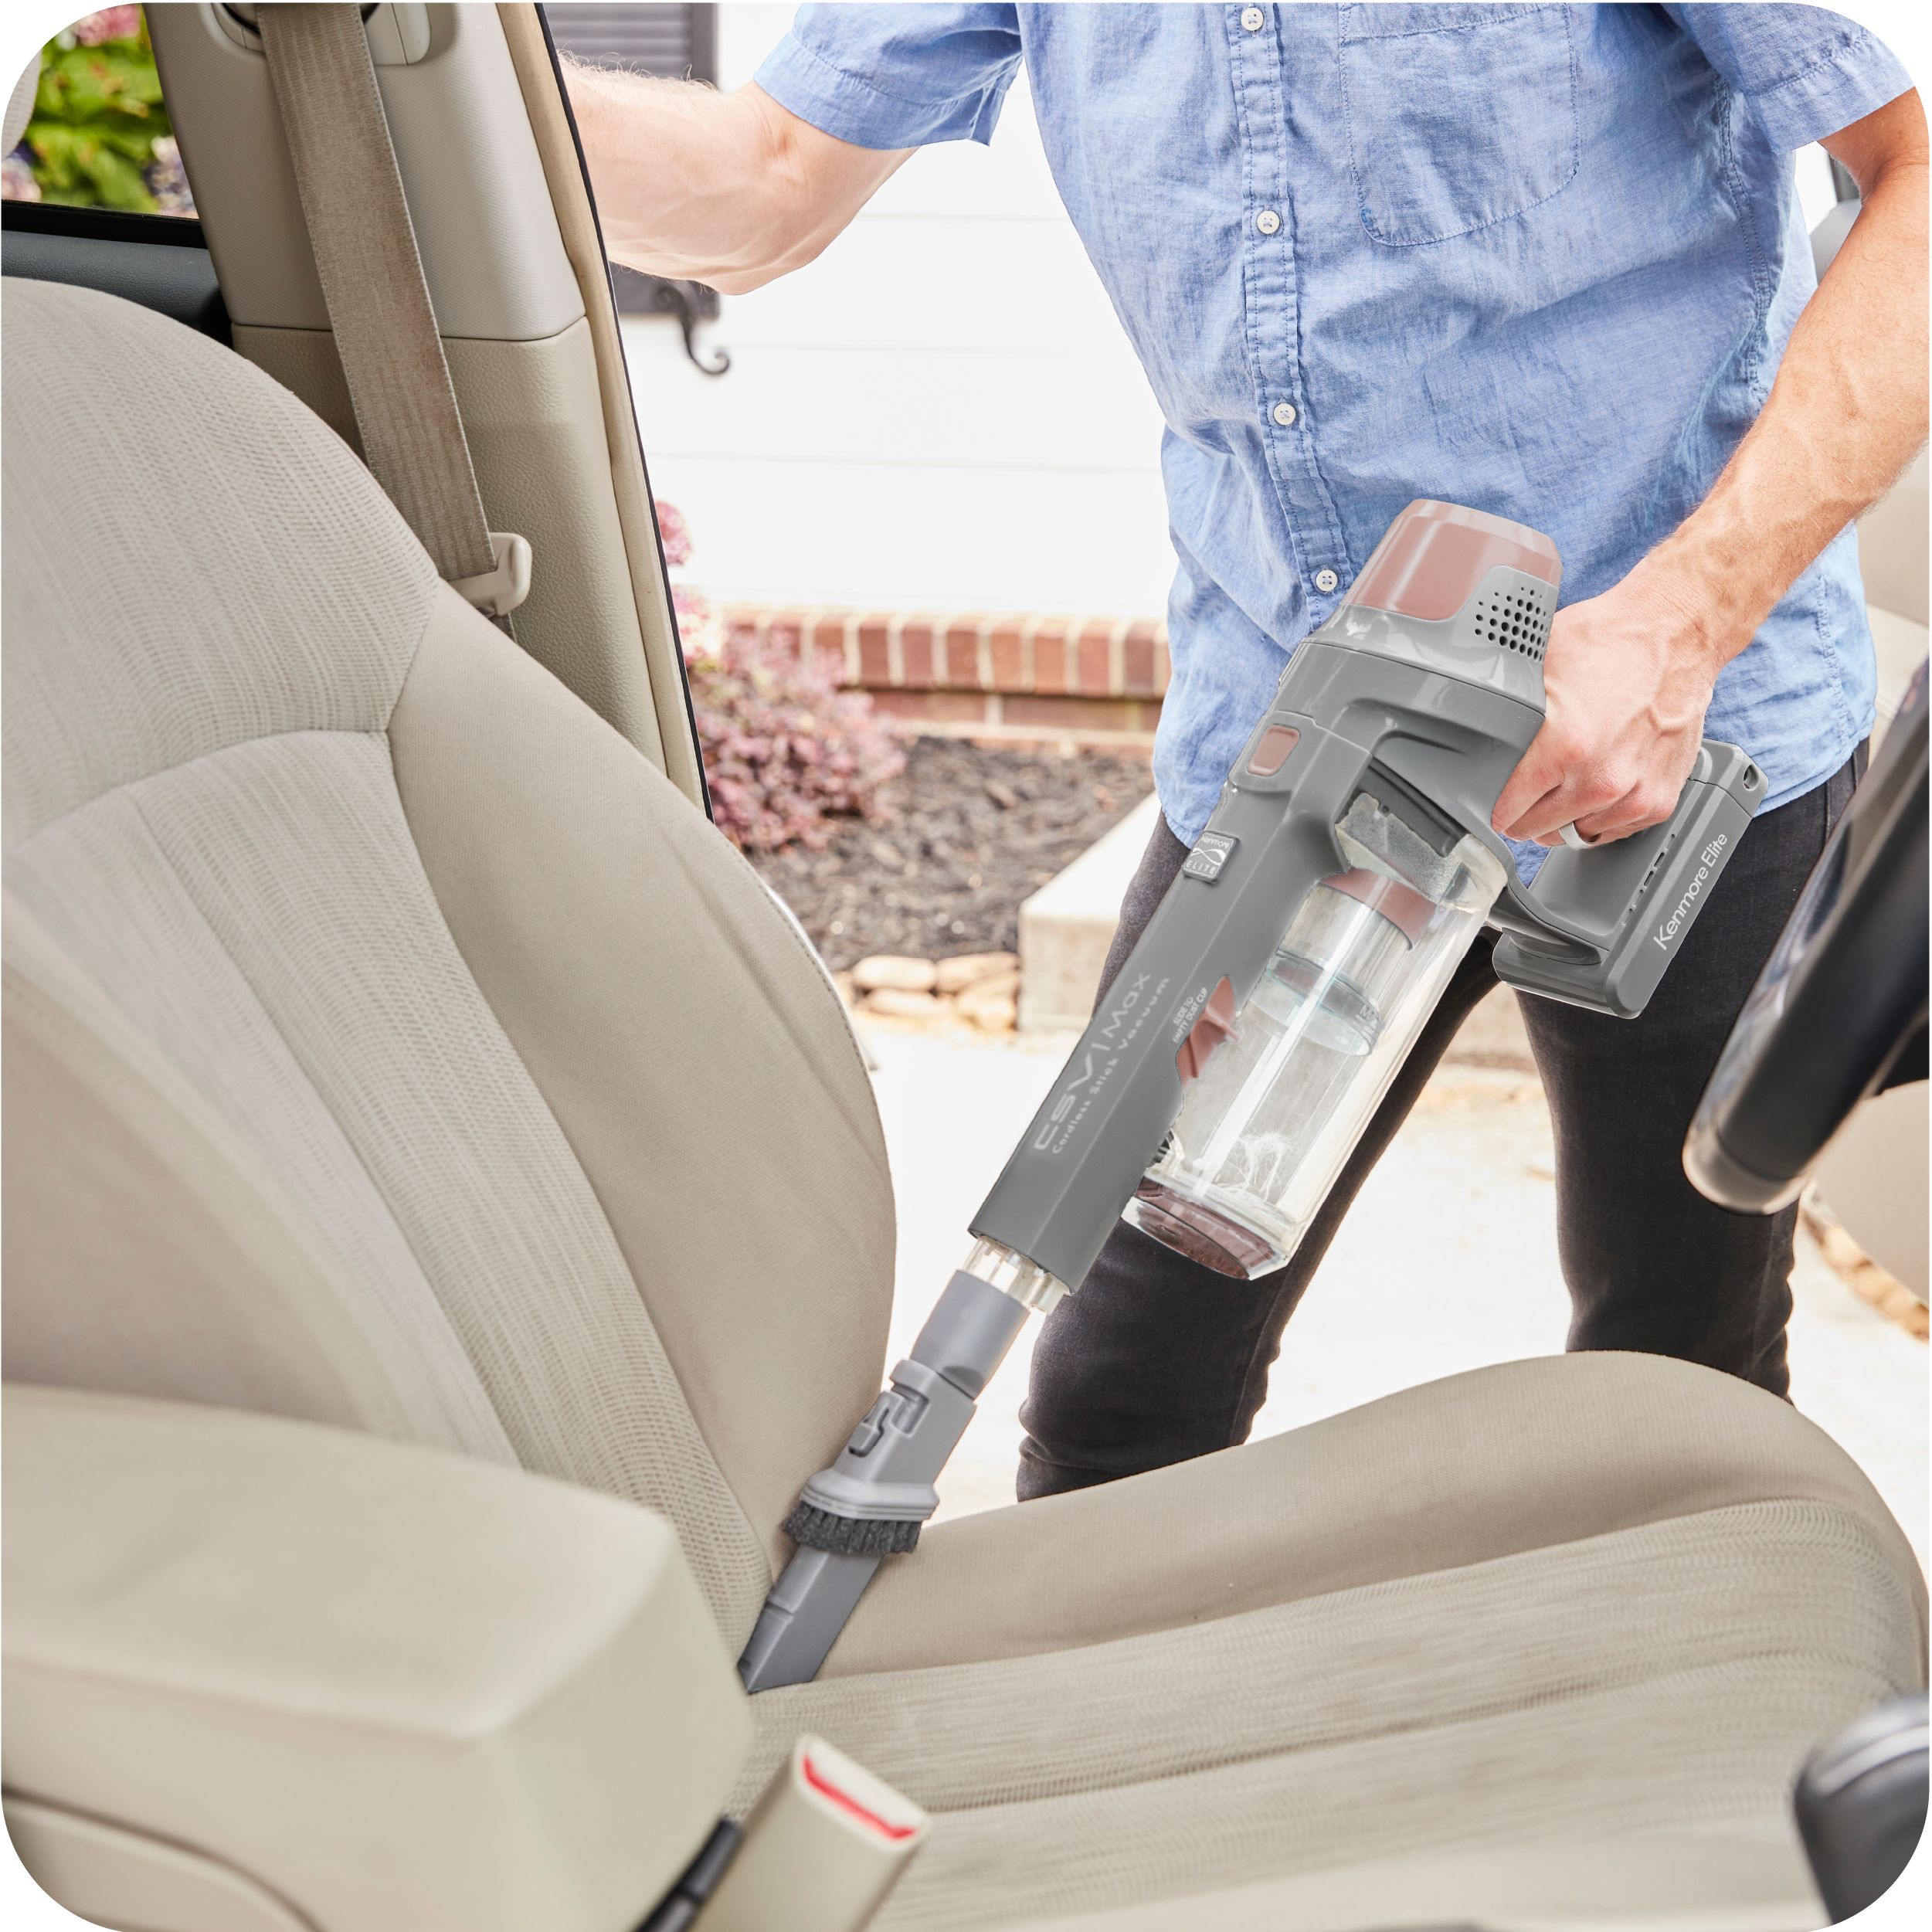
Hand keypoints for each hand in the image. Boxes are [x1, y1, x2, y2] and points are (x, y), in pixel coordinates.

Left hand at [1491, 564, 1723, 846]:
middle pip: (1536, 830)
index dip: (1494, 804)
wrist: (1678, 632)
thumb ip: (1507, 712)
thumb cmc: (1611, 640)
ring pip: (1575, 835)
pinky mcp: (1660, 800)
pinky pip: (1614, 831)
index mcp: (1564, 748)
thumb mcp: (1537, 668)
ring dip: (1564, 816)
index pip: (1506, 812)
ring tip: (1566, 781)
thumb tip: (1474, 729)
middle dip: (1526, 812)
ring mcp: (1634, 794)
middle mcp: (1601, 779)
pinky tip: (1596, 785)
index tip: (1494, 797)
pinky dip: (1601, 816)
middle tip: (1528, 787)